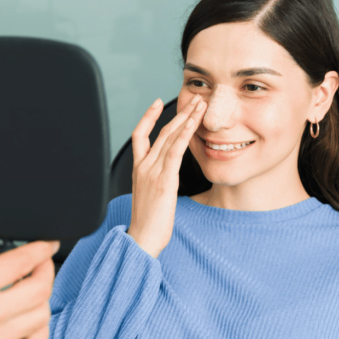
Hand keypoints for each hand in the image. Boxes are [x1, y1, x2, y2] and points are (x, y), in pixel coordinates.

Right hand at [127, 96, 205, 257]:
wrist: (142, 238)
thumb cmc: (148, 223)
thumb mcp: (150, 197)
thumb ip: (156, 182)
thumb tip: (167, 178)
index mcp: (138, 170)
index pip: (139, 135)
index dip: (148, 117)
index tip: (156, 103)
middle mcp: (143, 167)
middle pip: (160, 131)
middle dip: (179, 113)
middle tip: (194, 100)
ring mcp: (152, 172)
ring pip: (169, 137)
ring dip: (186, 118)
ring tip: (200, 105)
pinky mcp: (164, 180)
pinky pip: (175, 151)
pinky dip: (184, 134)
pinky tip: (194, 124)